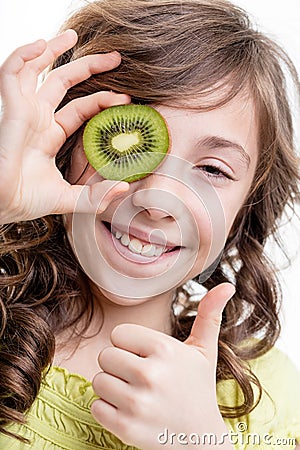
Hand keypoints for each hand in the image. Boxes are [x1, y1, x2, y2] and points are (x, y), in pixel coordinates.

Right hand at [0, 30, 129, 223]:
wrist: (4, 205)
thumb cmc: (28, 201)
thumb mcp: (69, 198)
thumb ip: (96, 195)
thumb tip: (124, 188)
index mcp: (51, 135)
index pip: (80, 108)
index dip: (101, 100)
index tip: (126, 99)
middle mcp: (38, 119)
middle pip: (63, 82)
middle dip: (88, 66)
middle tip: (115, 58)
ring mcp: (24, 111)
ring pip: (36, 69)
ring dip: (53, 49)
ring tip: (74, 35)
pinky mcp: (12, 109)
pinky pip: (12, 73)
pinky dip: (23, 55)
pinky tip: (42, 44)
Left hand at [91, 283, 234, 449]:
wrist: (201, 438)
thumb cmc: (198, 388)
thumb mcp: (204, 350)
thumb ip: (209, 314)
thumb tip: (227, 285)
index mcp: (164, 350)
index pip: (118, 334)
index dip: (130, 346)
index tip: (147, 357)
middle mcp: (150, 375)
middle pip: (105, 356)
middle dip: (120, 365)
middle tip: (141, 377)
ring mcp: (137, 403)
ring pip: (98, 381)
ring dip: (113, 388)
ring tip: (137, 394)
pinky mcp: (126, 428)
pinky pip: (96, 406)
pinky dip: (108, 410)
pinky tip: (131, 411)